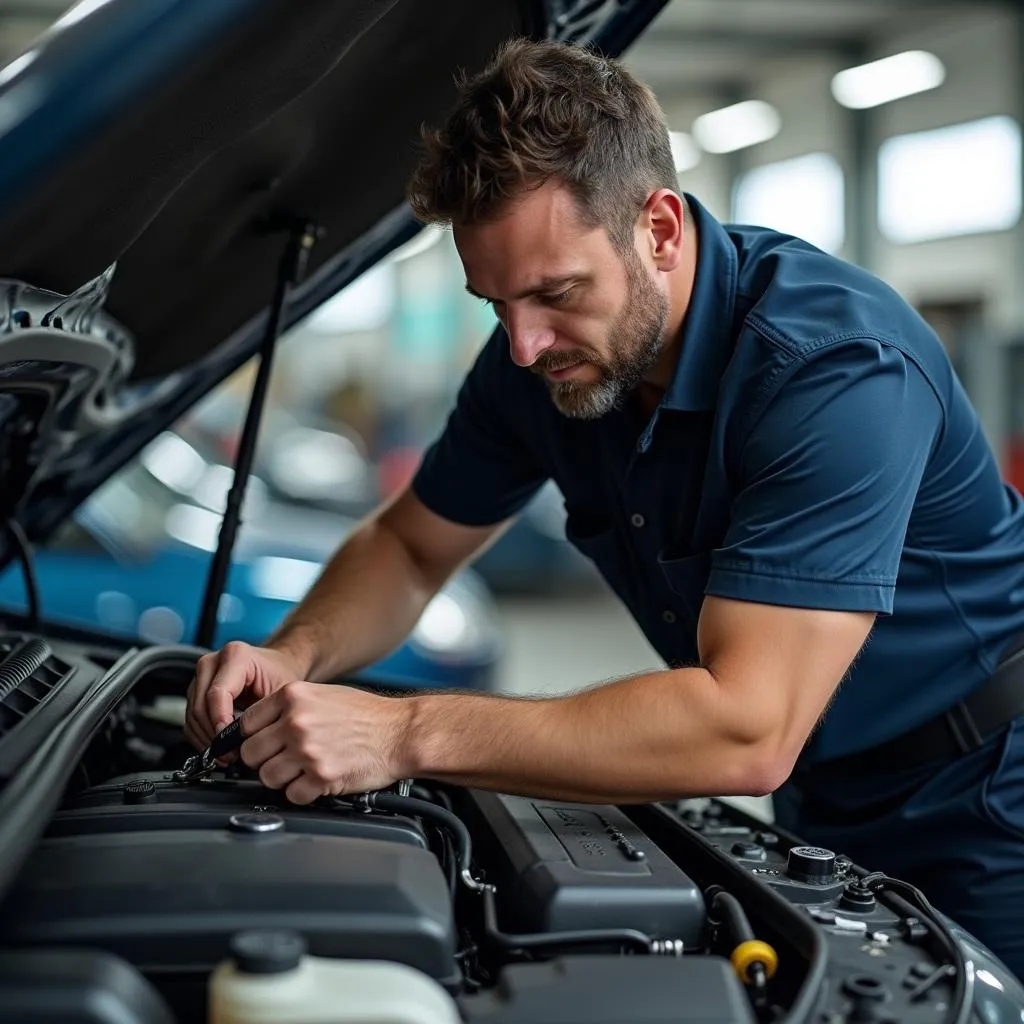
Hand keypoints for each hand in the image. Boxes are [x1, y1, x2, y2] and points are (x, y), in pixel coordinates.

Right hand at [185, 641, 307, 750]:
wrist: (275, 667)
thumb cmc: (279, 675)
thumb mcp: (280, 692)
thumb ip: (263, 713)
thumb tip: (245, 740)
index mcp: (236, 656)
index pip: (217, 693)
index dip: (220, 721)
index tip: (228, 740)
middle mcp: (213, 662)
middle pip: (200, 706)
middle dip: (213, 735)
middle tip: (231, 754)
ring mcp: (201, 676)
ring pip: (192, 715)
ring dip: (207, 740)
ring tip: (228, 754)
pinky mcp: (195, 691)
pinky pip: (190, 720)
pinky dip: (201, 738)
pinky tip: (220, 746)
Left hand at [237, 681, 408, 804]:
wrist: (401, 732)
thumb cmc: (368, 715)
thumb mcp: (324, 694)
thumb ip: (290, 708)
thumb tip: (259, 728)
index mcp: (294, 697)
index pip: (245, 723)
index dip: (251, 736)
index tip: (260, 744)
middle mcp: (296, 722)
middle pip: (250, 753)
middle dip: (263, 760)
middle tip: (283, 760)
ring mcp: (307, 750)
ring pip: (267, 777)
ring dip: (282, 779)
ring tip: (302, 771)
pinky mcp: (321, 777)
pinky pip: (292, 795)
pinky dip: (302, 793)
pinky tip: (317, 780)